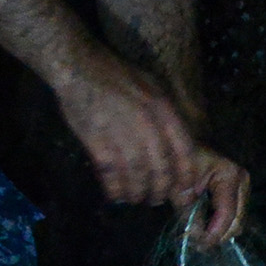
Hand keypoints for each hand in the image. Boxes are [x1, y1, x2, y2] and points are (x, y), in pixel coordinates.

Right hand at [56, 53, 248, 242]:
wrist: (79, 66)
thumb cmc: (116, 75)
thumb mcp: (152, 86)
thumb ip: (166, 114)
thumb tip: (178, 142)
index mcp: (163, 110)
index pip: (185, 152)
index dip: (186, 176)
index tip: (184, 189)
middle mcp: (147, 125)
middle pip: (162, 171)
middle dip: (161, 192)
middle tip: (156, 199)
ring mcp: (121, 134)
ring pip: (137, 177)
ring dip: (137, 194)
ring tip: (135, 198)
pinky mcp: (97, 142)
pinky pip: (112, 175)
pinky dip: (115, 189)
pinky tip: (114, 194)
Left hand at [159, 142, 248, 248]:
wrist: (184, 147)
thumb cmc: (180, 162)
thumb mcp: (179, 188)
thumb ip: (188, 213)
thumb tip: (195, 237)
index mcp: (230, 175)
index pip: (227, 213)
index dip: (214, 233)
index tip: (198, 245)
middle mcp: (242, 181)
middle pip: (237, 221)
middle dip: (218, 235)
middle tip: (197, 244)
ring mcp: (243, 187)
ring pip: (237, 222)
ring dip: (219, 231)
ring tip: (199, 236)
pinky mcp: (239, 192)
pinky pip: (233, 216)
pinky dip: (219, 224)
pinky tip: (205, 226)